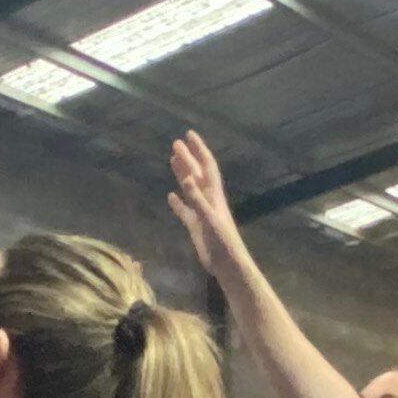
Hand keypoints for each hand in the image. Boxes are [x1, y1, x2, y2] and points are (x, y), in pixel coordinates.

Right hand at [165, 131, 252, 293]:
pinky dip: (178, 202)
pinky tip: (170, 197)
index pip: (206, 166)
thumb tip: (187, 178)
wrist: (227, 263)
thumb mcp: (209, 218)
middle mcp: (208, 199)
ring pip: (190, 188)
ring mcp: (202, 211)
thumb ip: (197, 199)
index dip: (198, 150)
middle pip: (196, 173)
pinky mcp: (196, 225)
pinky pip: (185, 209)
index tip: (189, 135)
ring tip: (172, 160)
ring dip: (182, 174)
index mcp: (213, 194)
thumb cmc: (221, 241)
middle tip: (176, 143)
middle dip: (188, 158)